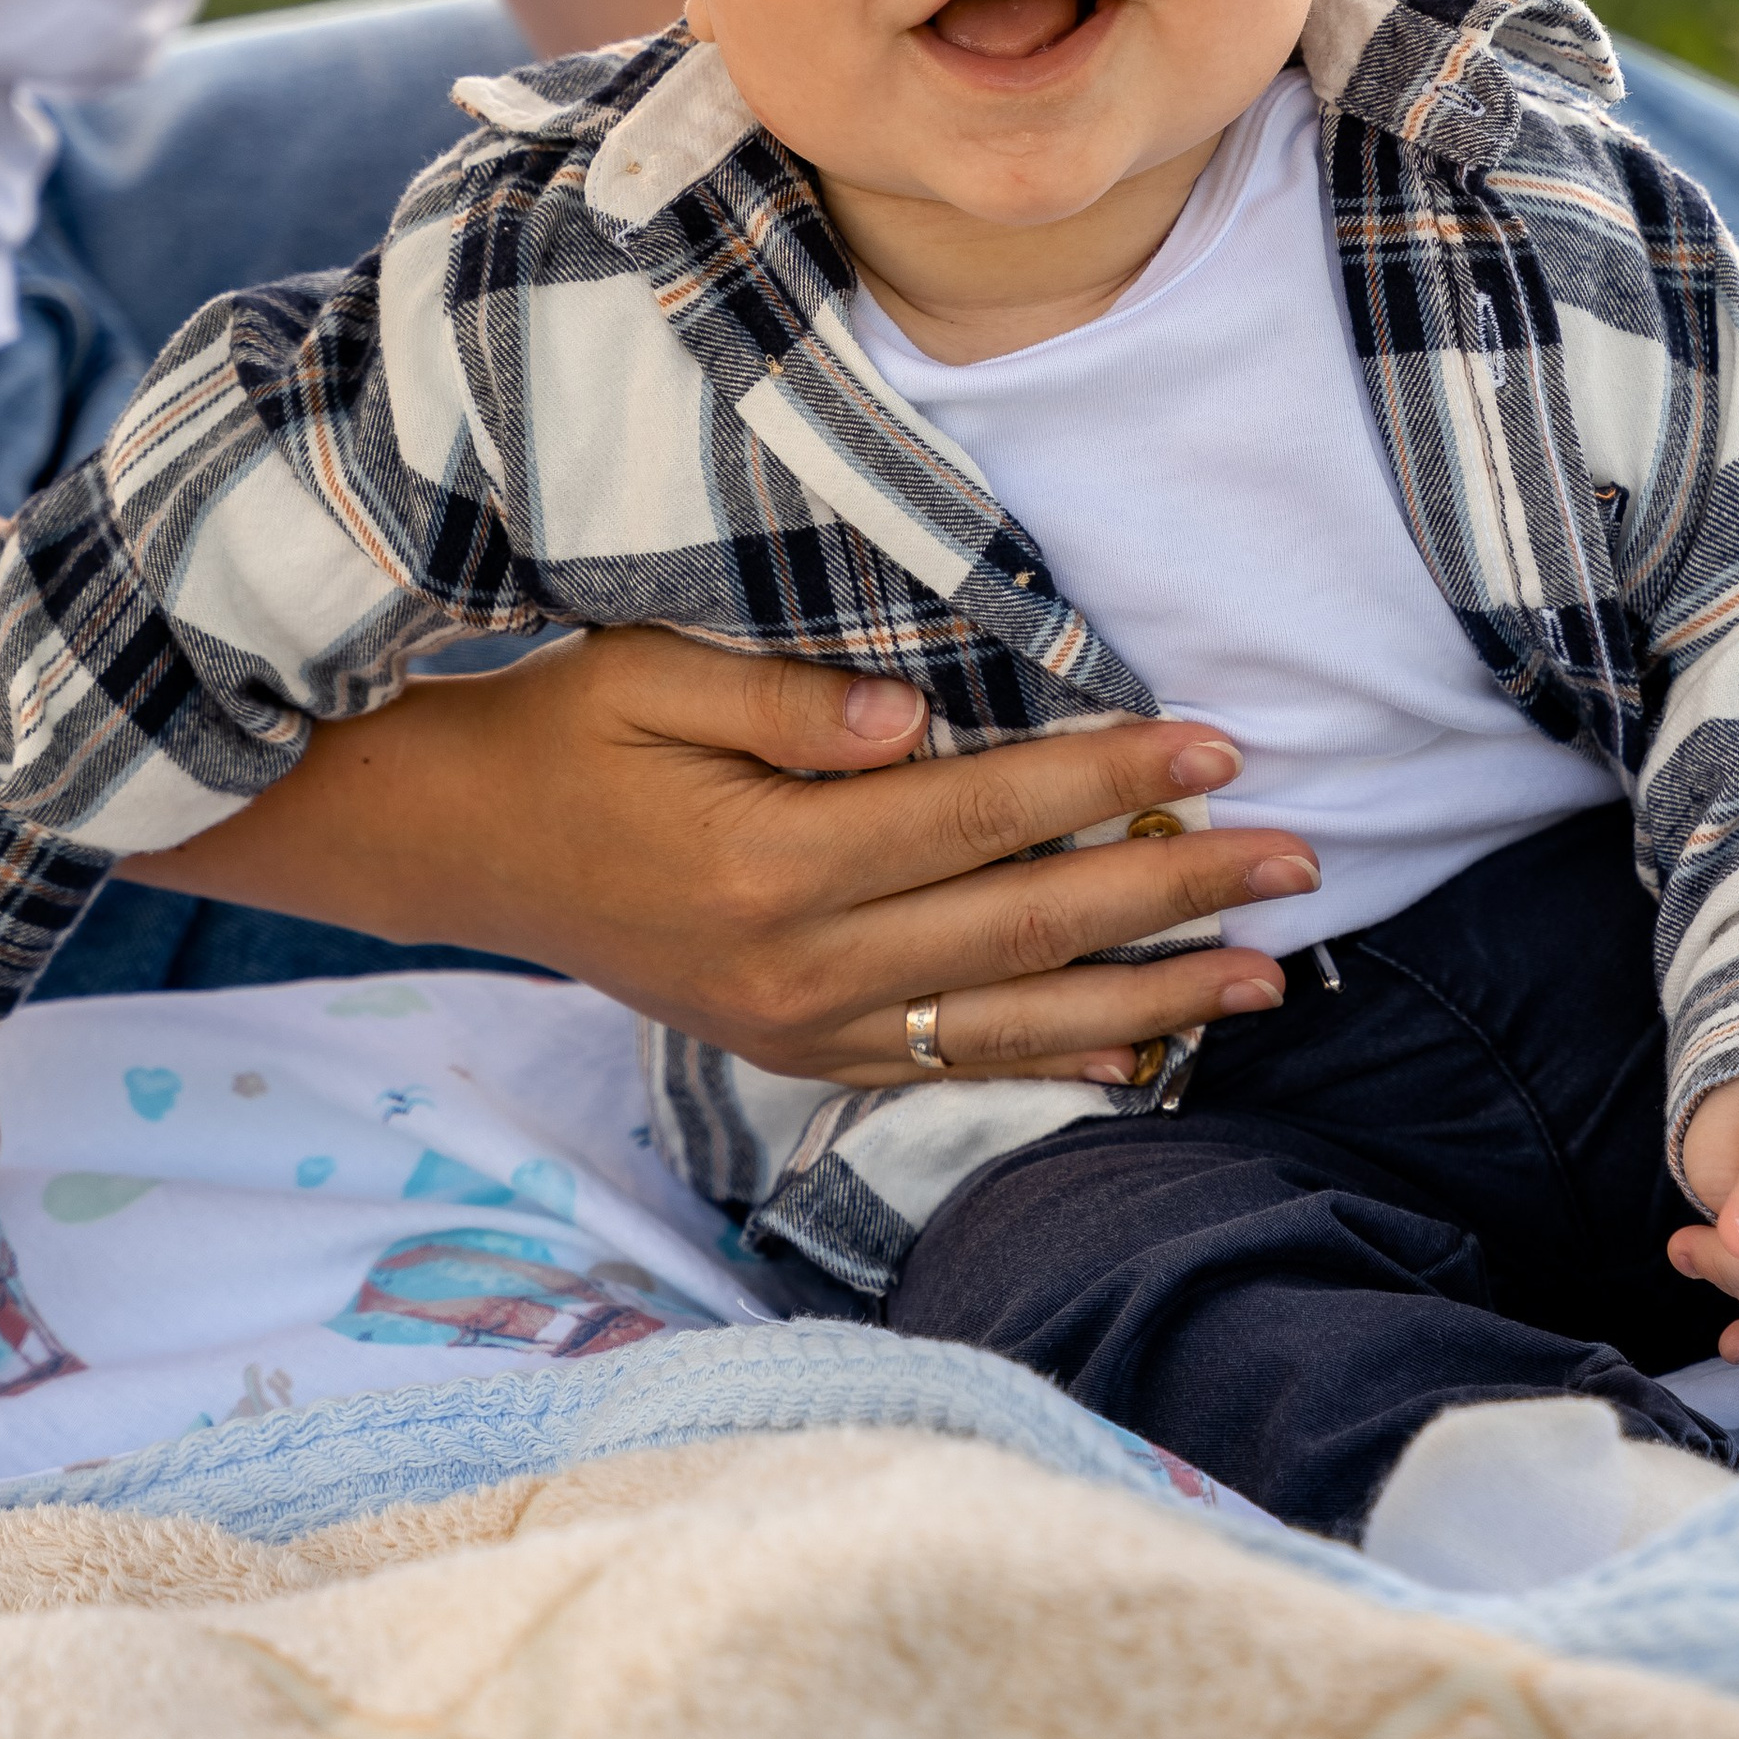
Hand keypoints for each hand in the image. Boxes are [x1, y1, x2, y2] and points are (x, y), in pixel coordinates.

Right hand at [128, 624, 1314, 1084]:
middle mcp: (796, 968)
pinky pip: (944, 1064)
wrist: (438, 845)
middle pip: (1026, 925)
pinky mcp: (789, 1050)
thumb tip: (922, 722)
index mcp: (769, 862)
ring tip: (1271, 976)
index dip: (1110, 775)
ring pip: (1007, 1018)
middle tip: (1300, 860)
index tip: (1221, 744)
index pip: (984, 812)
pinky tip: (1139, 1052)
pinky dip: (1049, 1059)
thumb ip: (784, 702)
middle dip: (1175, 892)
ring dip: (1149, 996)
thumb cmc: (544, 730)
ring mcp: (795, 1027)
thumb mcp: (640, 674)